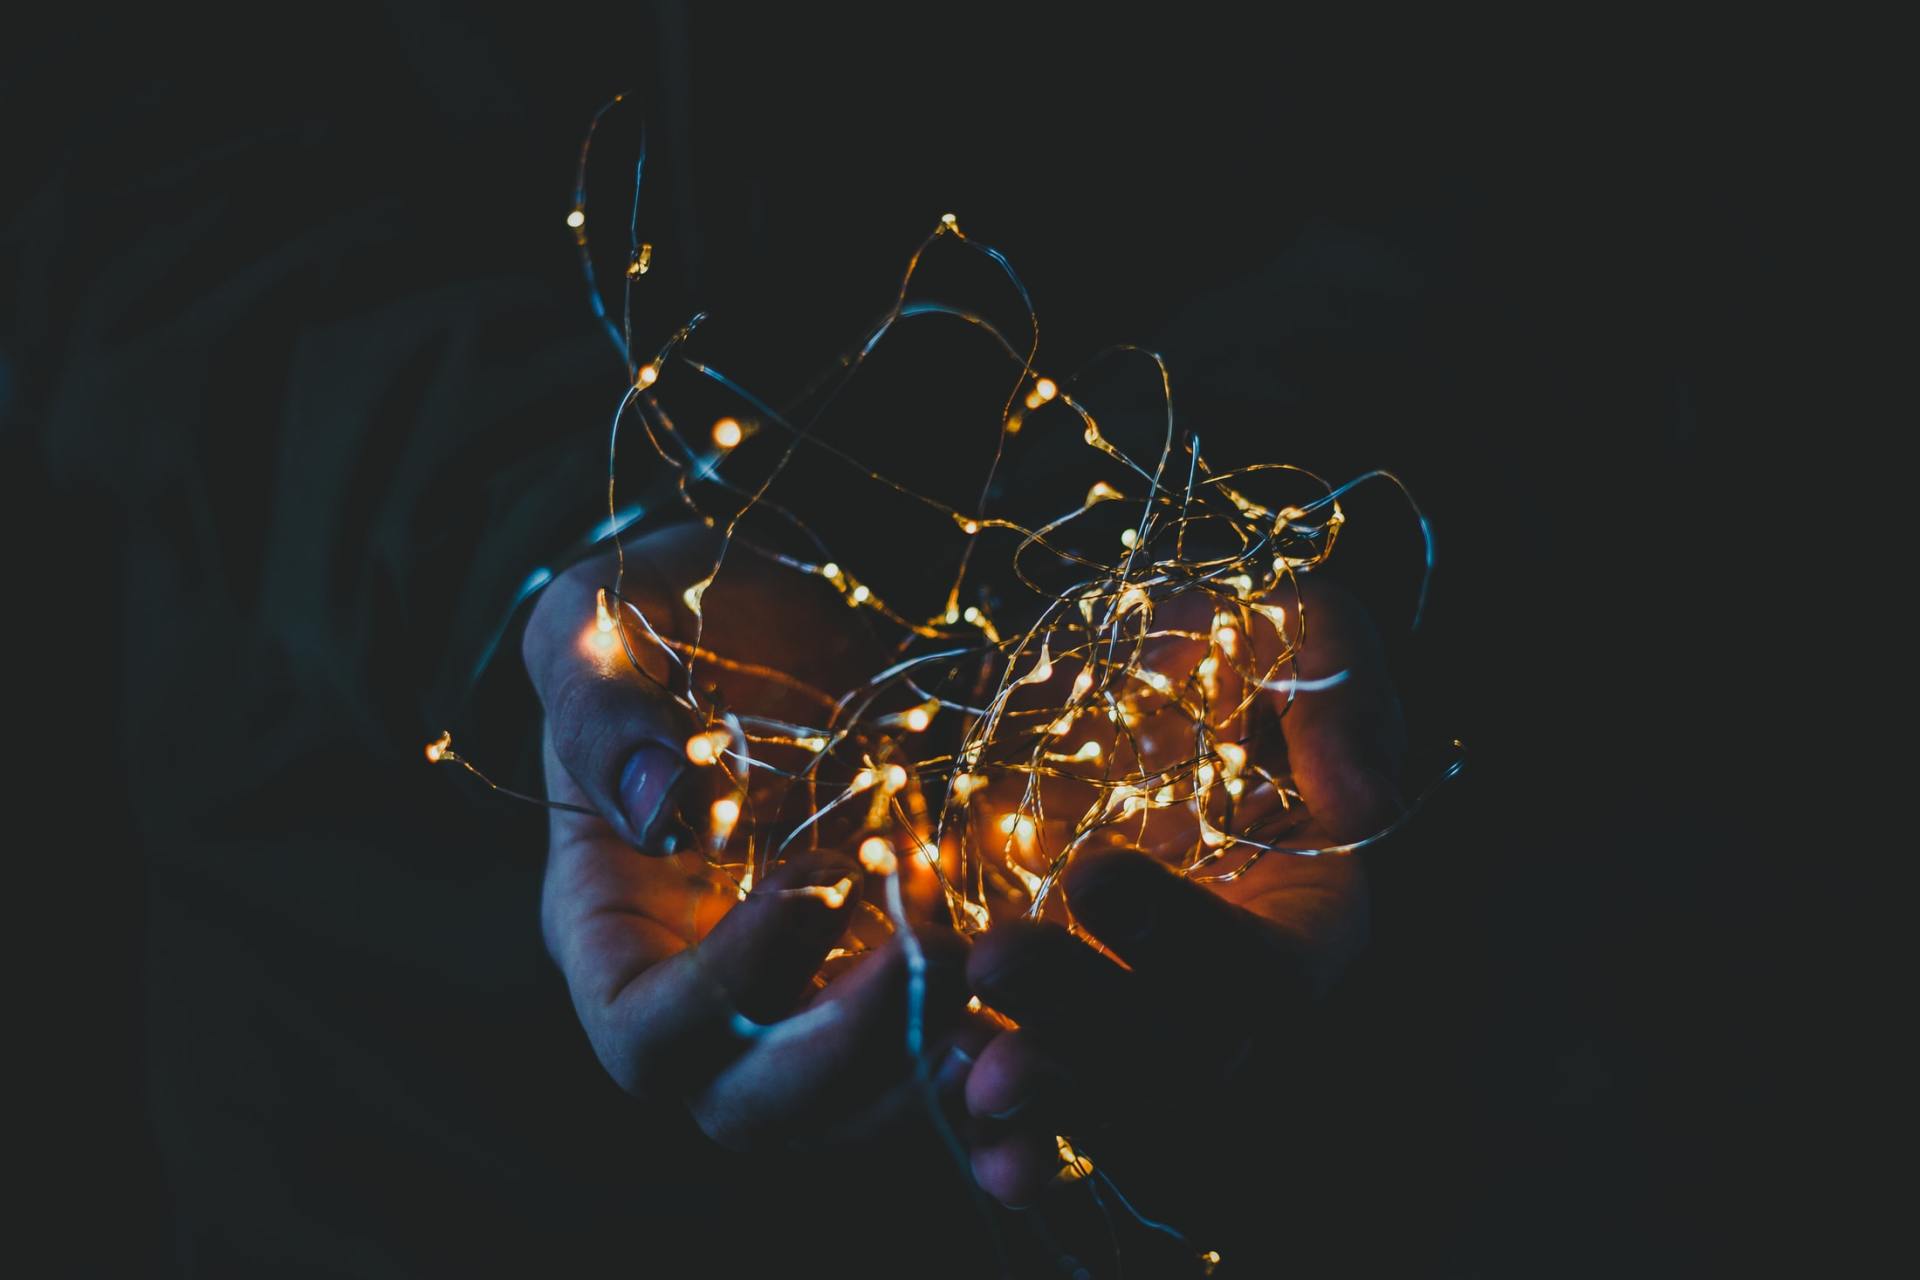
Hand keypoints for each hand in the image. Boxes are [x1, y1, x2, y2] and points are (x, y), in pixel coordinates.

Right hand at [523, 524, 981, 1148]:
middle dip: (853, 1057)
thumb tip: (657, 808)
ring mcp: (815, 997)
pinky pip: (949, 1058)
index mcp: (615, 934)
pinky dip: (1006, 1063)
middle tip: (939, 960)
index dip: (726, 992)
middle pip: (758, 1106)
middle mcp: (713, 997)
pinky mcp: (908, 976)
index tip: (815, 887)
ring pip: (865, 1109)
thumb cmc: (666, 620)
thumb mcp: (597, 630)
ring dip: (944, 1082)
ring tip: (1022, 1017)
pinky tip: (1068, 1036)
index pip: (647, 1033)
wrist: (782, 614)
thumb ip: (600, 711)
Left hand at [959, 577, 1404, 1205]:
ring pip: (1107, 1097)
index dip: (1182, 935)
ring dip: (1042, 1092)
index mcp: (1304, 916)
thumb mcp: (1297, 632)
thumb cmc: (1228, 654)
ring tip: (968, 1070)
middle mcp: (1225, 993)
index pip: (1262, 964)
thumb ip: (1341, 694)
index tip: (1091, 873)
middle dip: (1086, 1020)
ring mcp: (1140, 1019)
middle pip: (1175, 1051)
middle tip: (995, 961)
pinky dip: (1006, 1127)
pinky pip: (1042, 1105)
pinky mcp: (1060, 1026)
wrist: (1128, 687)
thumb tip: (1366, 805)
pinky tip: (956, 1111)